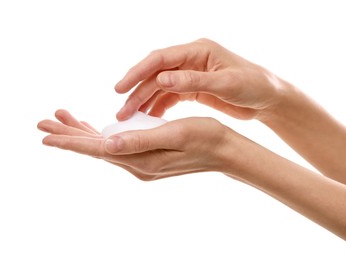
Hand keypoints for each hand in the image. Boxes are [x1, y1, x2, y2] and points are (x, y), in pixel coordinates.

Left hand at [37, 109, 231, 180]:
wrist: (223, 150)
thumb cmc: (204, 137)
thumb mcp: (174, 134)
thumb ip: (140, 140)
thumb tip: (107, 144)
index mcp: (141, 159)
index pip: (98, 149)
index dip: (71, 141)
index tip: (46, 136)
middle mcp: (137, 164)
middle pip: (95, 148)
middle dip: (69, 135)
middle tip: (44, 122)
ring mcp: (141, 162)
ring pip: (104, 146)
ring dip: (83, 133)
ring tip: (63, 119)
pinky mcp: (147, 157)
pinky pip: (117, 146)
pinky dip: (101, 135)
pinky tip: (95, 129)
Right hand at [115, 38, 284, 120]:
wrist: (268, 98)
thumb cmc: (253, 86)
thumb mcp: (225, 83)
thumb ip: (193, 81)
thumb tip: (160, 79)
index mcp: (198, 50)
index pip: (160, 59)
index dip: (137, 72)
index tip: (120, 88)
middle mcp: (190, 60)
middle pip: (155, 74)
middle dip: (137, 92)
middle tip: (122, 112)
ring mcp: (190, 74)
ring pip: (159, 87)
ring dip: (144, 101)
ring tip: (130, 118)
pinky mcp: (193, 88)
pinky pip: (170, 97)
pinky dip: (159, 107)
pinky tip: (149, 119)